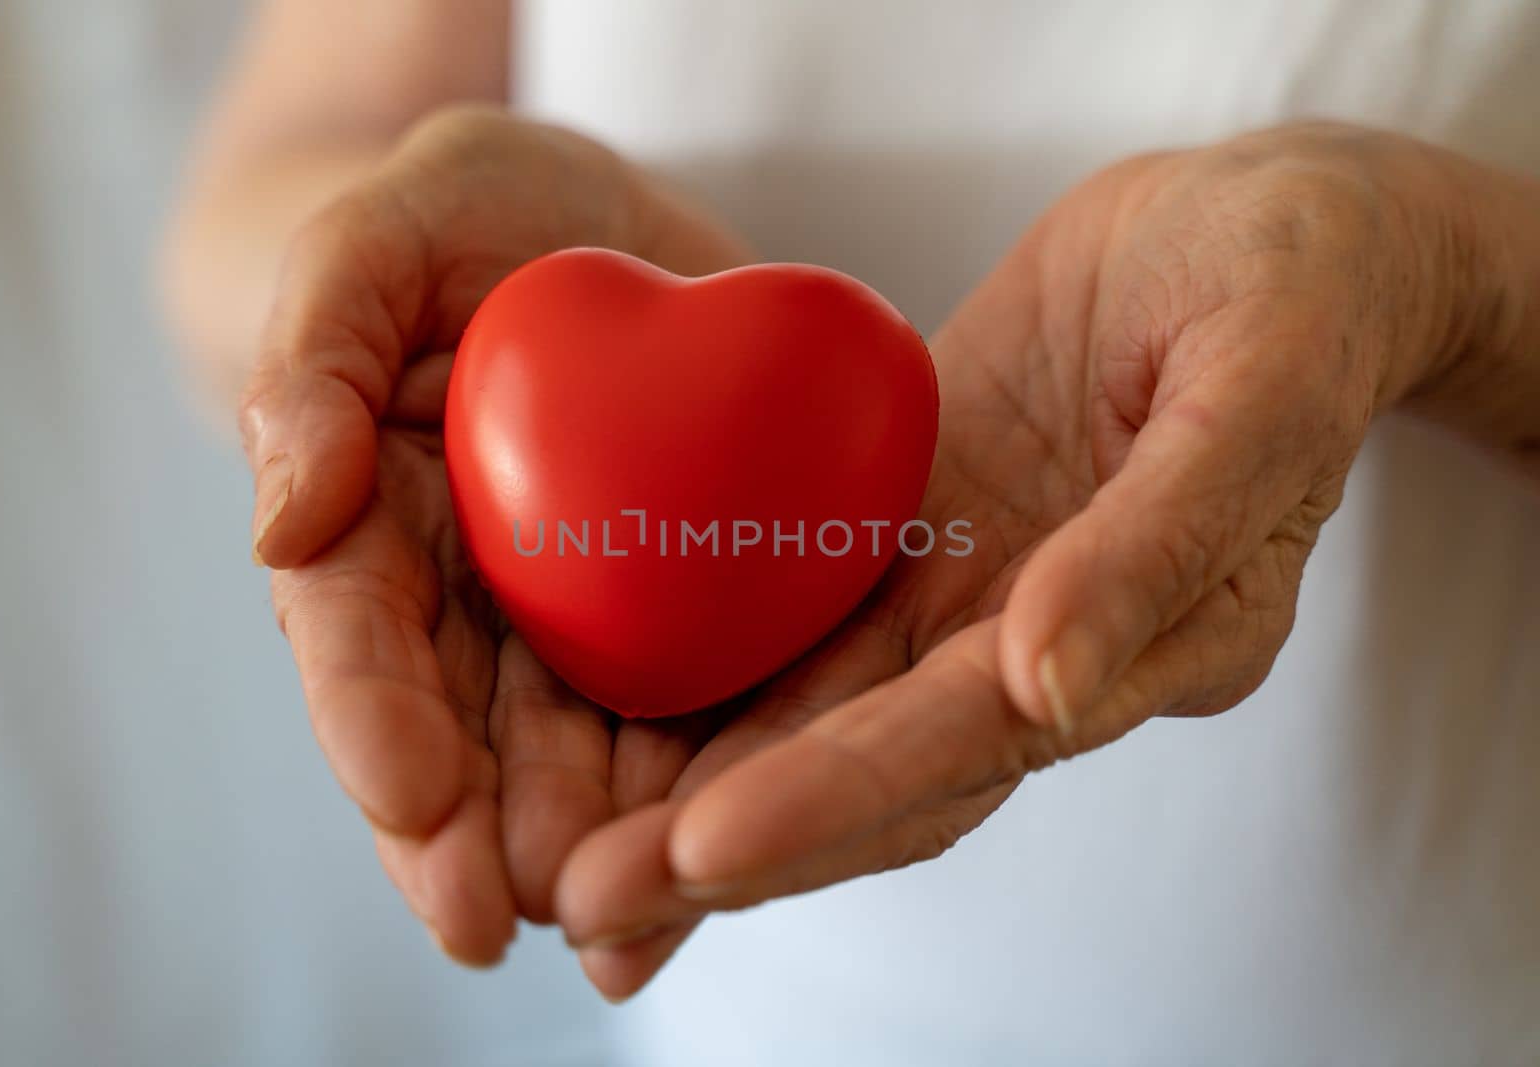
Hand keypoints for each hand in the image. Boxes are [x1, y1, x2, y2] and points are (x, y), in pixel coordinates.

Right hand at [239, 105, 750, 962]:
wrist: (599, 225)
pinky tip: (723, 856)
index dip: (377, 736)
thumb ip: (310, 364)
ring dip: (597, 845)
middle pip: (465, 743)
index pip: (358, 648)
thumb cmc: (469, 216)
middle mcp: (467, 601)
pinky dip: (704, 788)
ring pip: (578, 758)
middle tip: (525, 911)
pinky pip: (694, 710)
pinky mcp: (688, 607)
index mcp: (371, 529)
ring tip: (627, 919)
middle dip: (487, 836)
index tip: (418, 811)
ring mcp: (579, 617)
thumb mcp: (378, 240)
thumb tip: (278, 524)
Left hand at [551, 123, 1494, 995]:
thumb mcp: (1263, 386)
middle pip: (876, 769)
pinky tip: (611, 719)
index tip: (706, 847)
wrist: (1251, 230)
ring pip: (823, 714)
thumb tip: (1050, 684)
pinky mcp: (914, 528)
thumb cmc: (1294, 288)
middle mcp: (1044, 649)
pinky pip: (805, 614)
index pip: (974, 742)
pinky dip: (716, 678)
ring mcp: (970, 592)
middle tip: (588, 899)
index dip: (841, 796)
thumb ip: (1165, 540)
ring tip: (574, 863)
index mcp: (1154, 641)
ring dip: (700, 789)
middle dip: (733, 841)